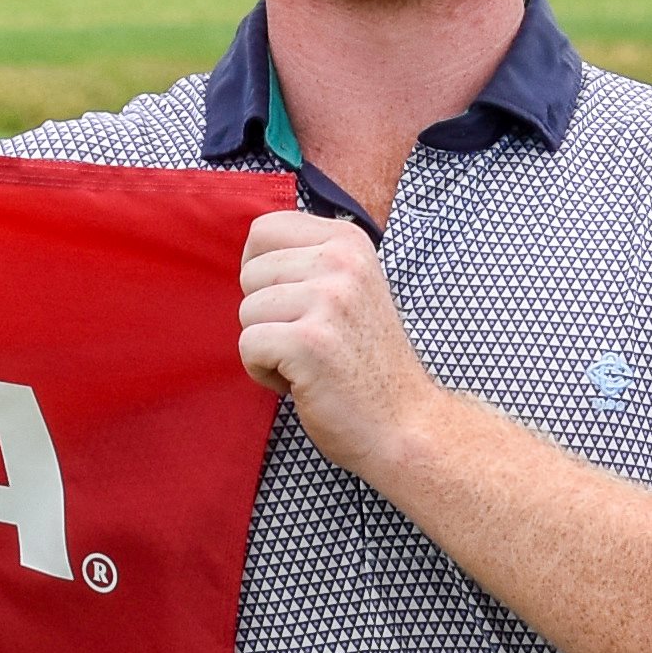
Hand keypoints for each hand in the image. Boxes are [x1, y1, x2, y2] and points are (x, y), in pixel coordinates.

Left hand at [238, 208, 443, 476]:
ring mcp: (328, 300)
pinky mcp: (309, 341)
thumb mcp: (351, 289)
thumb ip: (310, 262)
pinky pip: (248, 345)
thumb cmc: (367, 363)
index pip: (264, 229)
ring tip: (308, 362)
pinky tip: (300, 381)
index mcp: (348, 241)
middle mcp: (341, 261)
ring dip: (267, 345)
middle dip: (265, 314)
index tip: (291, 304)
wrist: (405, 423)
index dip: (261, 271)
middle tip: (309, 341)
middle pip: (249, 273)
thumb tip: (251, 252)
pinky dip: (264, 372)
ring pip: (246, 311)